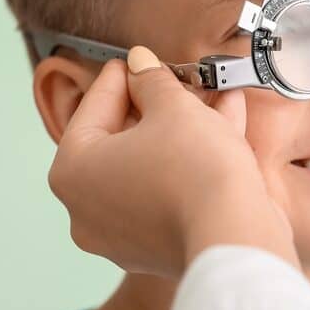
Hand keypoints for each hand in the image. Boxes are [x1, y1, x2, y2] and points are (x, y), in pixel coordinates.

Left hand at [48, 46, 296, 277]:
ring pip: (149, 169)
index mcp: (73, 171)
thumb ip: (152, 80)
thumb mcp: (174, 107)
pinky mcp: (158, 249)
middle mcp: (86, 210)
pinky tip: (226, 129)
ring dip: (181, 133)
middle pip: (120, 142)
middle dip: (156, 108)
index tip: (138, 61)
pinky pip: (168, 194)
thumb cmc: (195, 170)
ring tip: (214, 99)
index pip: (93, 109)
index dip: (122, 77)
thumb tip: (140, 64)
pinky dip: (191, 165)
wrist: (236, 237)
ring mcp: (121, 235)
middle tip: (177, 82)